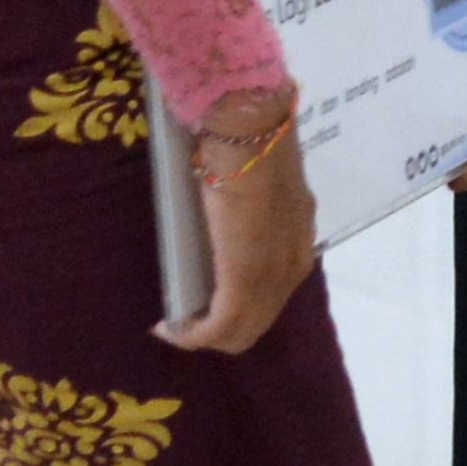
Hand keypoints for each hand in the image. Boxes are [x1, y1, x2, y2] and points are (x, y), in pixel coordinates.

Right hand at [158, 90, 319, 354]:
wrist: (249, 130)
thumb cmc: (244, 145)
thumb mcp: (253, 184)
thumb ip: (247, 204)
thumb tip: (222, 206)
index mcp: (297, 237)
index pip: (273, 290)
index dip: (239, 304)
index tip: (204, 301)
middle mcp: (294, 259)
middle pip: (259, 318)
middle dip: (218, 327)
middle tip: (182, 318)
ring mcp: (274, 271)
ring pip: (242, 328)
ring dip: (204, 333)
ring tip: (173, 325)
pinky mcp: (245, 277)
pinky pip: (221, 326)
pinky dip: (192, 335)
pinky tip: (168, 328)